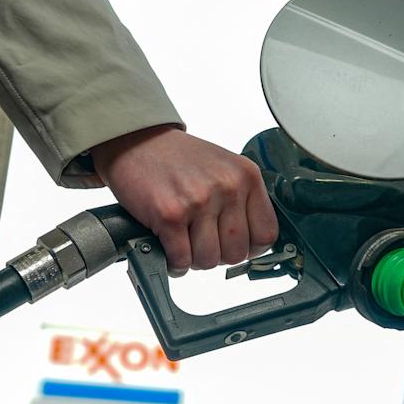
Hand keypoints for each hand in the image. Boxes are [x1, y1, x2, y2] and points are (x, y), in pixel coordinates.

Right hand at [90, 125, 278, 274]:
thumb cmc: (177, 158)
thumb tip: (251, 244)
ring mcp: (199, 201)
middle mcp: (227, 187)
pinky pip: (181, 260)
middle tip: (202, 242)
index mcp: (246, 176)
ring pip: (208, 261)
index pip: (266, 234)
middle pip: (236, 253)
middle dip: (217, 256)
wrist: (136, 141)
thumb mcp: (223, 168)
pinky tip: (169, 248)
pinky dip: (174, 262)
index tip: (235, 247)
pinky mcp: (170, 215)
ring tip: (184, 242)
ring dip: (193, 259)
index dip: (250, 249)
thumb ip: (242, 201)